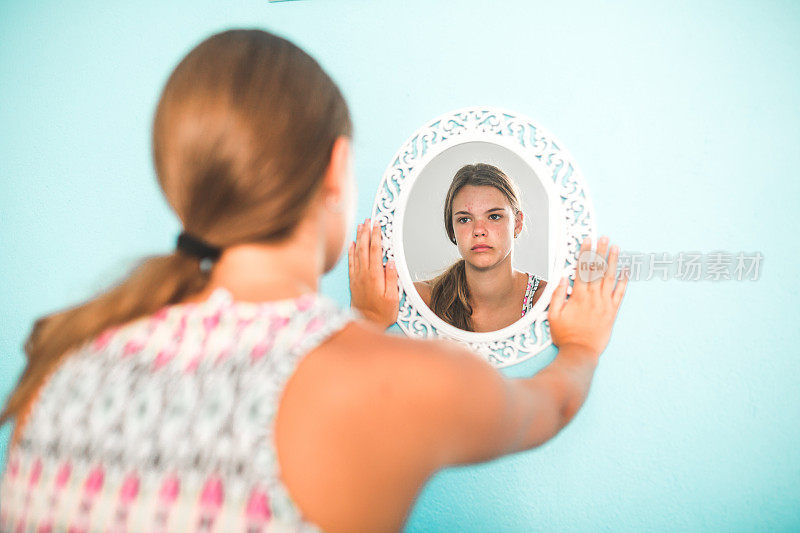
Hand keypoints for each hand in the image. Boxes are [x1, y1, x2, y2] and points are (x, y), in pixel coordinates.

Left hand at [348, 218, 398, 328]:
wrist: (367, 323)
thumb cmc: (382, 313)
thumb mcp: (393, 298)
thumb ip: (392, 279)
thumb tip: (392, 262)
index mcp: (375, 276)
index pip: (376, 251)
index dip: (377, 236)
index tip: (378, 225)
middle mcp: (364, 274)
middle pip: (365, 248)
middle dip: (367, 232)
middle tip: (369, 219)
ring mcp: (357, 277)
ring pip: (357, 253)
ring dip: (359, 238)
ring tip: (361, 226)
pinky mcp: (353, 281)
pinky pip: (351, 263)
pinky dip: (351, 252)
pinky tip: (353, 244)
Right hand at [547, 236, 629, 356]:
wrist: (581, 352)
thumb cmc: (565, 335)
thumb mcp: (553, 315)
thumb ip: (557, 295)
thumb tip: (562, 277)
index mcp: (578, 296)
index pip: (582, 270)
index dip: (585, 254)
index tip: (588, 240)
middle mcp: (593, 297)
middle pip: (597, 270)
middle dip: (601, 252)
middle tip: (604, 237)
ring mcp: (605, 304)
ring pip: (610, 278)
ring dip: (613, 261)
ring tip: (616, 247)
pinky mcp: (613, 312)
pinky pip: (620, 294)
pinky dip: (624, 281)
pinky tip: (626, 270)